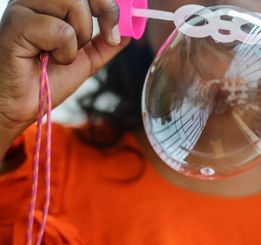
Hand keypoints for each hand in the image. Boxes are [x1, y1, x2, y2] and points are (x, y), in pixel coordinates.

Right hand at [0, 0, 129, 132]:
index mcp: (51, 2)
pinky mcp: (16, 23)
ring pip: (73, 3)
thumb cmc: (48, 79)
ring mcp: (23, 7)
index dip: (107, 3)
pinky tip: (46, 59)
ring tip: (61, 53)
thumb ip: (105, 43)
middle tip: (108, 37)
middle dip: (105, 11)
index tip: (117, 28)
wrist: (25, 104)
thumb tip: (129, 30)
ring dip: (80, 37)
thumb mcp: (86, 59)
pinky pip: (60, 29)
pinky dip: (64, 51)